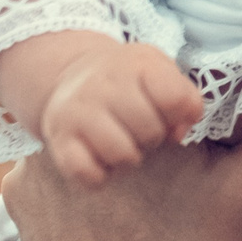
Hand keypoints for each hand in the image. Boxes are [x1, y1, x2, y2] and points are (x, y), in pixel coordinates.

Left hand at [3, 24, 241, 240]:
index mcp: (136, 110)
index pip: (167, 80)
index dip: (190, 113)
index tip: (204, 145)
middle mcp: (73, 126)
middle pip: (124, 108)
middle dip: (150, 136)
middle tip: (179, 185)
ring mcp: (37, 167)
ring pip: (88, 141)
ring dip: (114, 163)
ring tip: (147, 209)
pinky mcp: (21, 205)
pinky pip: (54, 180)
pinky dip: (80, 195)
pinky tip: (110, 224)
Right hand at [33, 39, 206, 184]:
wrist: (70, 72)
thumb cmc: (126, 78)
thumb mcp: (159, 70)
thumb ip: (182, 97)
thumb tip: (178, 133)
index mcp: (137, 64)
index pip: (175, 99)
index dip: (180, 115)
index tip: (168, 112)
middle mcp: (103, 84)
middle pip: (151, 132)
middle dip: (153, 138)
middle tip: (140, 129)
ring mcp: (77, 112)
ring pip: (121, 155)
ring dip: (129, 159)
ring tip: (122, 143)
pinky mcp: (59, 139)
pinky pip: (87, 173)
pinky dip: (99, 176)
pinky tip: (100, 158)